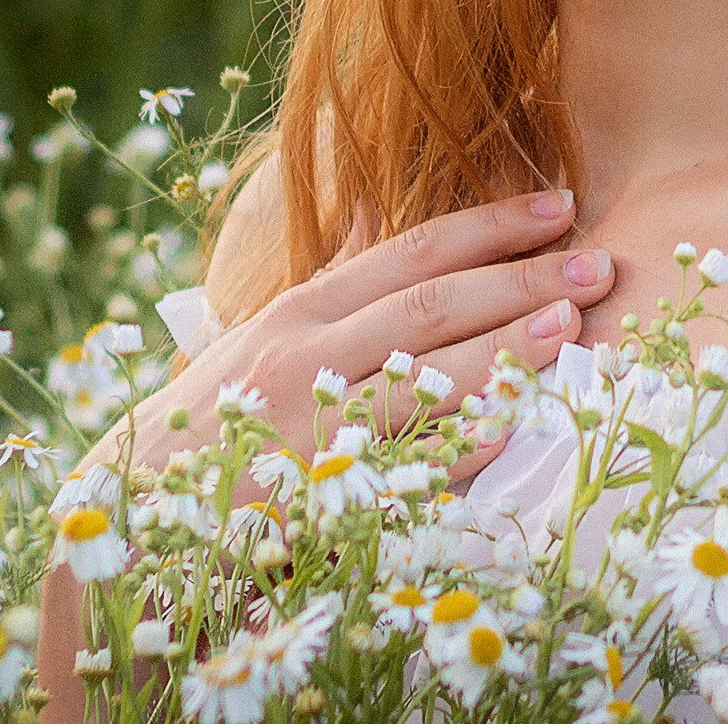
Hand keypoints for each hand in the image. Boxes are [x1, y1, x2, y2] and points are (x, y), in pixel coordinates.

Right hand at [40, 189, 610, 720]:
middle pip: (434, 307)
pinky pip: (404, 470)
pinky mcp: (317, 499)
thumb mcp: (260, 336)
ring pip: (423, 381)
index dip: (492, 226)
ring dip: (504, 353)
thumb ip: (331, 279)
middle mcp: (307, 357)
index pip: (414, 253)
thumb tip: (383, 205)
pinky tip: (515, 430)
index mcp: (301, 310)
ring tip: (570, 329)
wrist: (127, 522)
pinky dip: (461, 449)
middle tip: (600, 265)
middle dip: (522, 282)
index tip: (561, 207)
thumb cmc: (216, 422)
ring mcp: (312, 428)